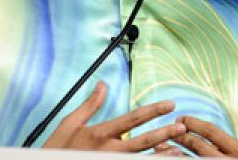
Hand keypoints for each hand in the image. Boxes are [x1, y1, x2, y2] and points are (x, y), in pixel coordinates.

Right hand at [43, 81, 186, 150]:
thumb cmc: (55, 150)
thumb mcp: (69, 124)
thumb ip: (90, 105)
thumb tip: (103, 85)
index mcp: (99, 134)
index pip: (132, 119)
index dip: (153, 111)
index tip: (170, 105)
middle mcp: (107, 151)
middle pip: (141, 142)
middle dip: (163, 134)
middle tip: (182, 127)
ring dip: (160, 155)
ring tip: (179, 150)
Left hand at [163, 115, 237, 157]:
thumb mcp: (237, 155)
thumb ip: (222, 145)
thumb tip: (197, 132)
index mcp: (237, 150)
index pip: (211, 130)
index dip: (193, 123)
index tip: (179, 118)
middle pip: (198, 144)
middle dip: (179, 136)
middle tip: (167, 131)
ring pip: (190, 159)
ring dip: (173, 152)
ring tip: (160, 147)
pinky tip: (170, 158)